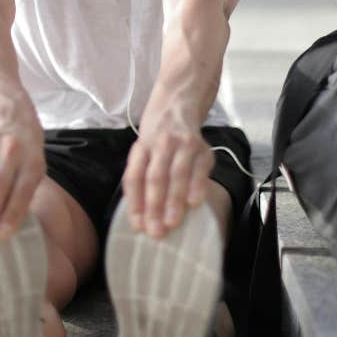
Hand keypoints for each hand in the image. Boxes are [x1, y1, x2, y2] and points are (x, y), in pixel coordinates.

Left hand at [122, 116, 213, 237]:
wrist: (177, 105)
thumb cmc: (157, 140)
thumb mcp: (143, 153)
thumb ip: (140, 180)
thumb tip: (141, 219)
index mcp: (140, 149)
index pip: (134, 177)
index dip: (135, 203)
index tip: (138, 226)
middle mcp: (160, 144)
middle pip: (155, 177)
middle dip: (155, 206)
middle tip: (156, 232)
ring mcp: (183, 144)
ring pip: (177, 173)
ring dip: (174, 200)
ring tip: (173, 223)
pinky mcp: (203, 148)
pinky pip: (199, 169)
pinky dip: (197, 186)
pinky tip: (194, 203)